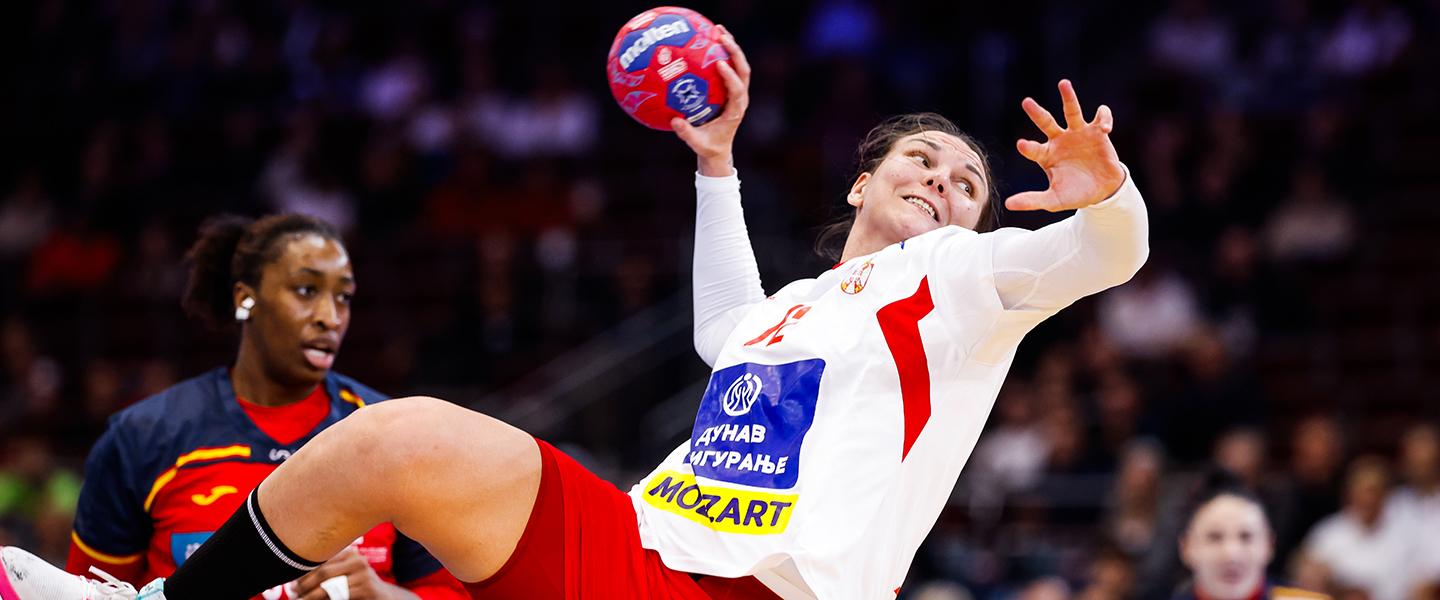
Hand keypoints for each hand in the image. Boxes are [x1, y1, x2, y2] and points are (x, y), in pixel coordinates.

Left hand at [292, 547, 402, 599]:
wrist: (384, 597)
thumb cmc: (358, 587)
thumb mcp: (345, 575)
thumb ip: (327, 574)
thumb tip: (294, 583)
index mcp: (350, 553)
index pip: (321, 561)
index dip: (303, 574)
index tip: (291, 585)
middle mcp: (358, 561)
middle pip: (324, 573)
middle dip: (305, 586)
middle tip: (294, 596)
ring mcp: (364, 575)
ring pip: (330, 587)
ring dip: (312, 597)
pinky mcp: (367, 590)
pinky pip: (339, 597)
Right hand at [672, 24, 750, 176]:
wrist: (719, 150)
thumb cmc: (708, 147)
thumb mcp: (697, 144)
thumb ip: (687, 133)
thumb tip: (674, 121)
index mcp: (735, 111)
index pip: (737, 90)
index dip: (730, 76)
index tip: (719, 63)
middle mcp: (740, 99)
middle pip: (743, 71)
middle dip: (734, 52)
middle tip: (721, 37)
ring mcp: (737, 92)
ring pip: (739, 65)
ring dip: (731, 47)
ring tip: (717, 30)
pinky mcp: (731, 89)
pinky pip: (729, 67)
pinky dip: (722, 53)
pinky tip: (708, 40)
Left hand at [1006, 79, 1126, 211]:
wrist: (1103, 190)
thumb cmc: (1076, 193)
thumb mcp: (1054, 199)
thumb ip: (1032, 200)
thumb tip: (1008, 204)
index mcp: (1047, 155)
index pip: (1033, 149)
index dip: (1028, 147)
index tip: (1022, 145)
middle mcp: (1060, 140)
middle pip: (1046, 122)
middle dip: (1036, 112)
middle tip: (1025, 102)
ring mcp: (1078, 133)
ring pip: (1072, 111)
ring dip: (1068, 97)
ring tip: (1063, 84)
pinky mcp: (1098, 131)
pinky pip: (1100, 116)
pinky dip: (1103, 118)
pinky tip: (1105, 128)